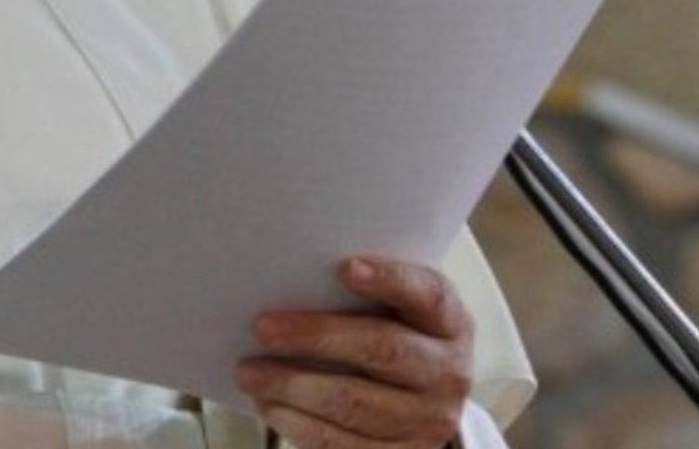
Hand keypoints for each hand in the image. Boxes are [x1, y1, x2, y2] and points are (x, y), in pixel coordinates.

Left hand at [235, 255, 473, 448]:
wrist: (420, 402)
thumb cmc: (392, 336)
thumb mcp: (394, 307)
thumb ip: (361, 290)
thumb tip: (288, 276)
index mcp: (449, 322)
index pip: (426, 293)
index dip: (389, 279)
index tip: (345, 268)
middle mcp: (448, 372)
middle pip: (380, 349)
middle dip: (315, 337)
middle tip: (262, 328)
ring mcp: (428, 421)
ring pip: (355, 403)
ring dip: (293, 387)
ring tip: (250, 373)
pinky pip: (344, 444)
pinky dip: (299, 425)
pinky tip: (271, 406)